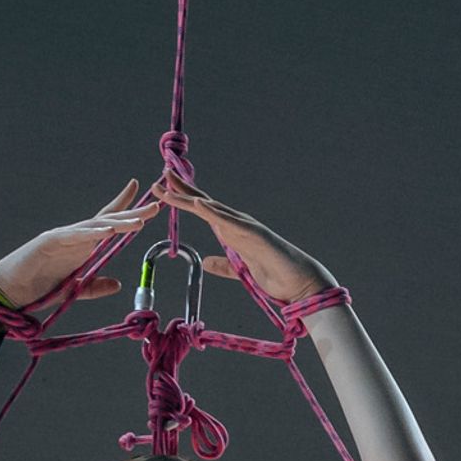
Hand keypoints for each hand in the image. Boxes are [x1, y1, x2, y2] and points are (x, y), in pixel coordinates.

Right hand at [0, 180, 155, 314]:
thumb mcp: (75, 289)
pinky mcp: (49, 242)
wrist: (10, 292)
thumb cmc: (39, 289)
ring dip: (118, 223)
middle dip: (132, 212)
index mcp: (82, 246)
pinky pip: (74, 236)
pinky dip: (91, 233)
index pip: (107, 223)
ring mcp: (62, 237)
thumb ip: (95, 286)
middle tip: (155, 204)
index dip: (126, 210)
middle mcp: (75, 236)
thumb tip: (118, 284)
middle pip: (108, 220)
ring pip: (95, 225)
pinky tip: (107, 231)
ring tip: (140, 222)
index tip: (146, 200)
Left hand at [154, 170, 337, 307]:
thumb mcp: (240, 271)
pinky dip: (214, 213)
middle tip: (160, 177)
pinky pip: (230, 222)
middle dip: (181, 190)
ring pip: (212, 209)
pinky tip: (199, 204)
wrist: (300, 283)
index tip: (165, 189)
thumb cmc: (275, 276)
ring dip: (190, 197)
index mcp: (233, 231)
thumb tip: (206, 262)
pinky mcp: (255, 235)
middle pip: (204, 203)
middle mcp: (238, 223)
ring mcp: (246, 227)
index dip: (184, 199)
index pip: (204, 211)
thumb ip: (223, 265)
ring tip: (170, 185)